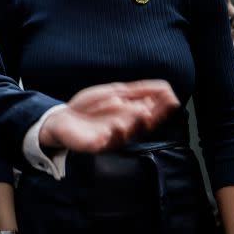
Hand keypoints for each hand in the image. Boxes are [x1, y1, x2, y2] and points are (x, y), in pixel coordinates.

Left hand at [39, 80, 178, 152]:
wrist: (61, 118)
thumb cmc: (89, 107)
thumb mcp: (113, 93)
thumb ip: (135, 91)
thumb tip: (163, 87)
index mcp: (130, 116)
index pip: (152, 112)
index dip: (162, 107)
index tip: (172, 98)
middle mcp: (125, 128)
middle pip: (145, 124)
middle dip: (157, 115)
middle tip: (166, 106)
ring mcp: (112, 137)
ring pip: (129, 133)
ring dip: (136, 122)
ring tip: (143, 111)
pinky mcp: (97, 145)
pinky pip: (108, 142)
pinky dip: (115, 134)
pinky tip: (118, 125)